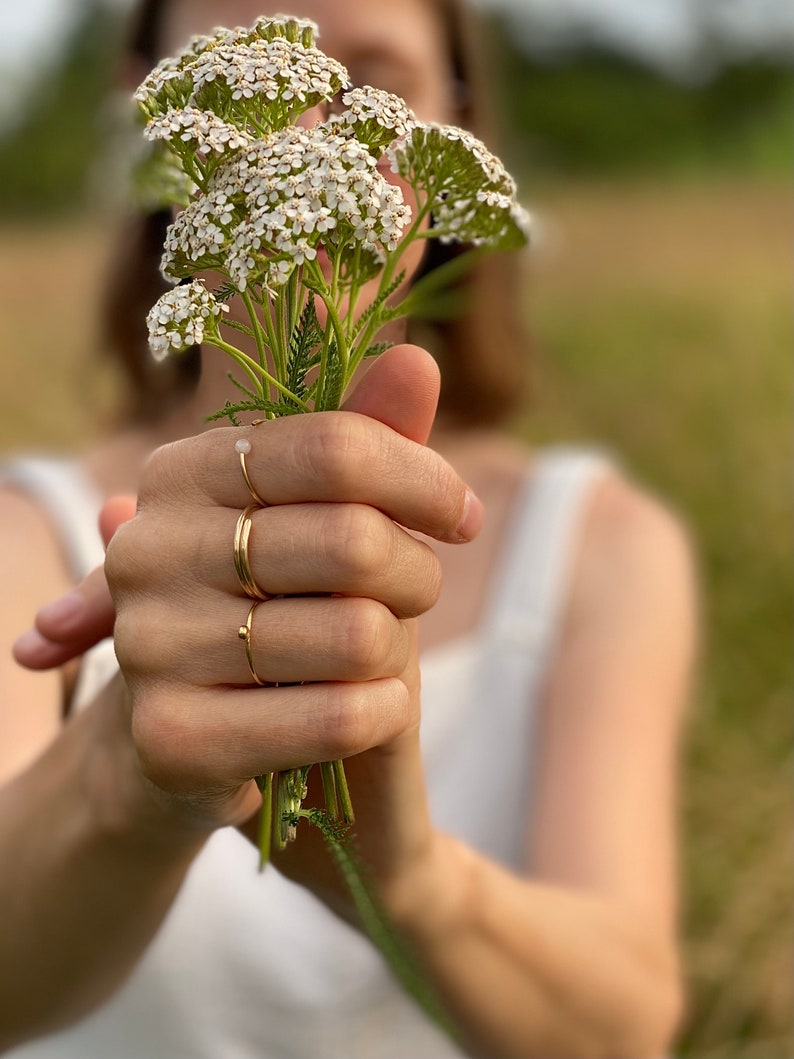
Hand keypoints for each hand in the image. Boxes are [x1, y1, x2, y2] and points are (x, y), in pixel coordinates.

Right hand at [15, 346, 481, 899]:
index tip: (460, 516)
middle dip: (417, 573)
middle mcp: (148, 548)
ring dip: (398, 648)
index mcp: (182, 473)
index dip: (424, 481)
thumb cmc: (269, 605)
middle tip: (415, 593)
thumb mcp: (311, 516)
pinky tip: (374, 708)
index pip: (336, 448)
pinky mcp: (170, 738)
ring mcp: (150, 645)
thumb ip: (363, 440)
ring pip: (357, 634)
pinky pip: (337, 716)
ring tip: (376, 654)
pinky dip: (382, 712)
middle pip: (356, 541)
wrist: (191, 732)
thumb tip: (417, 358)